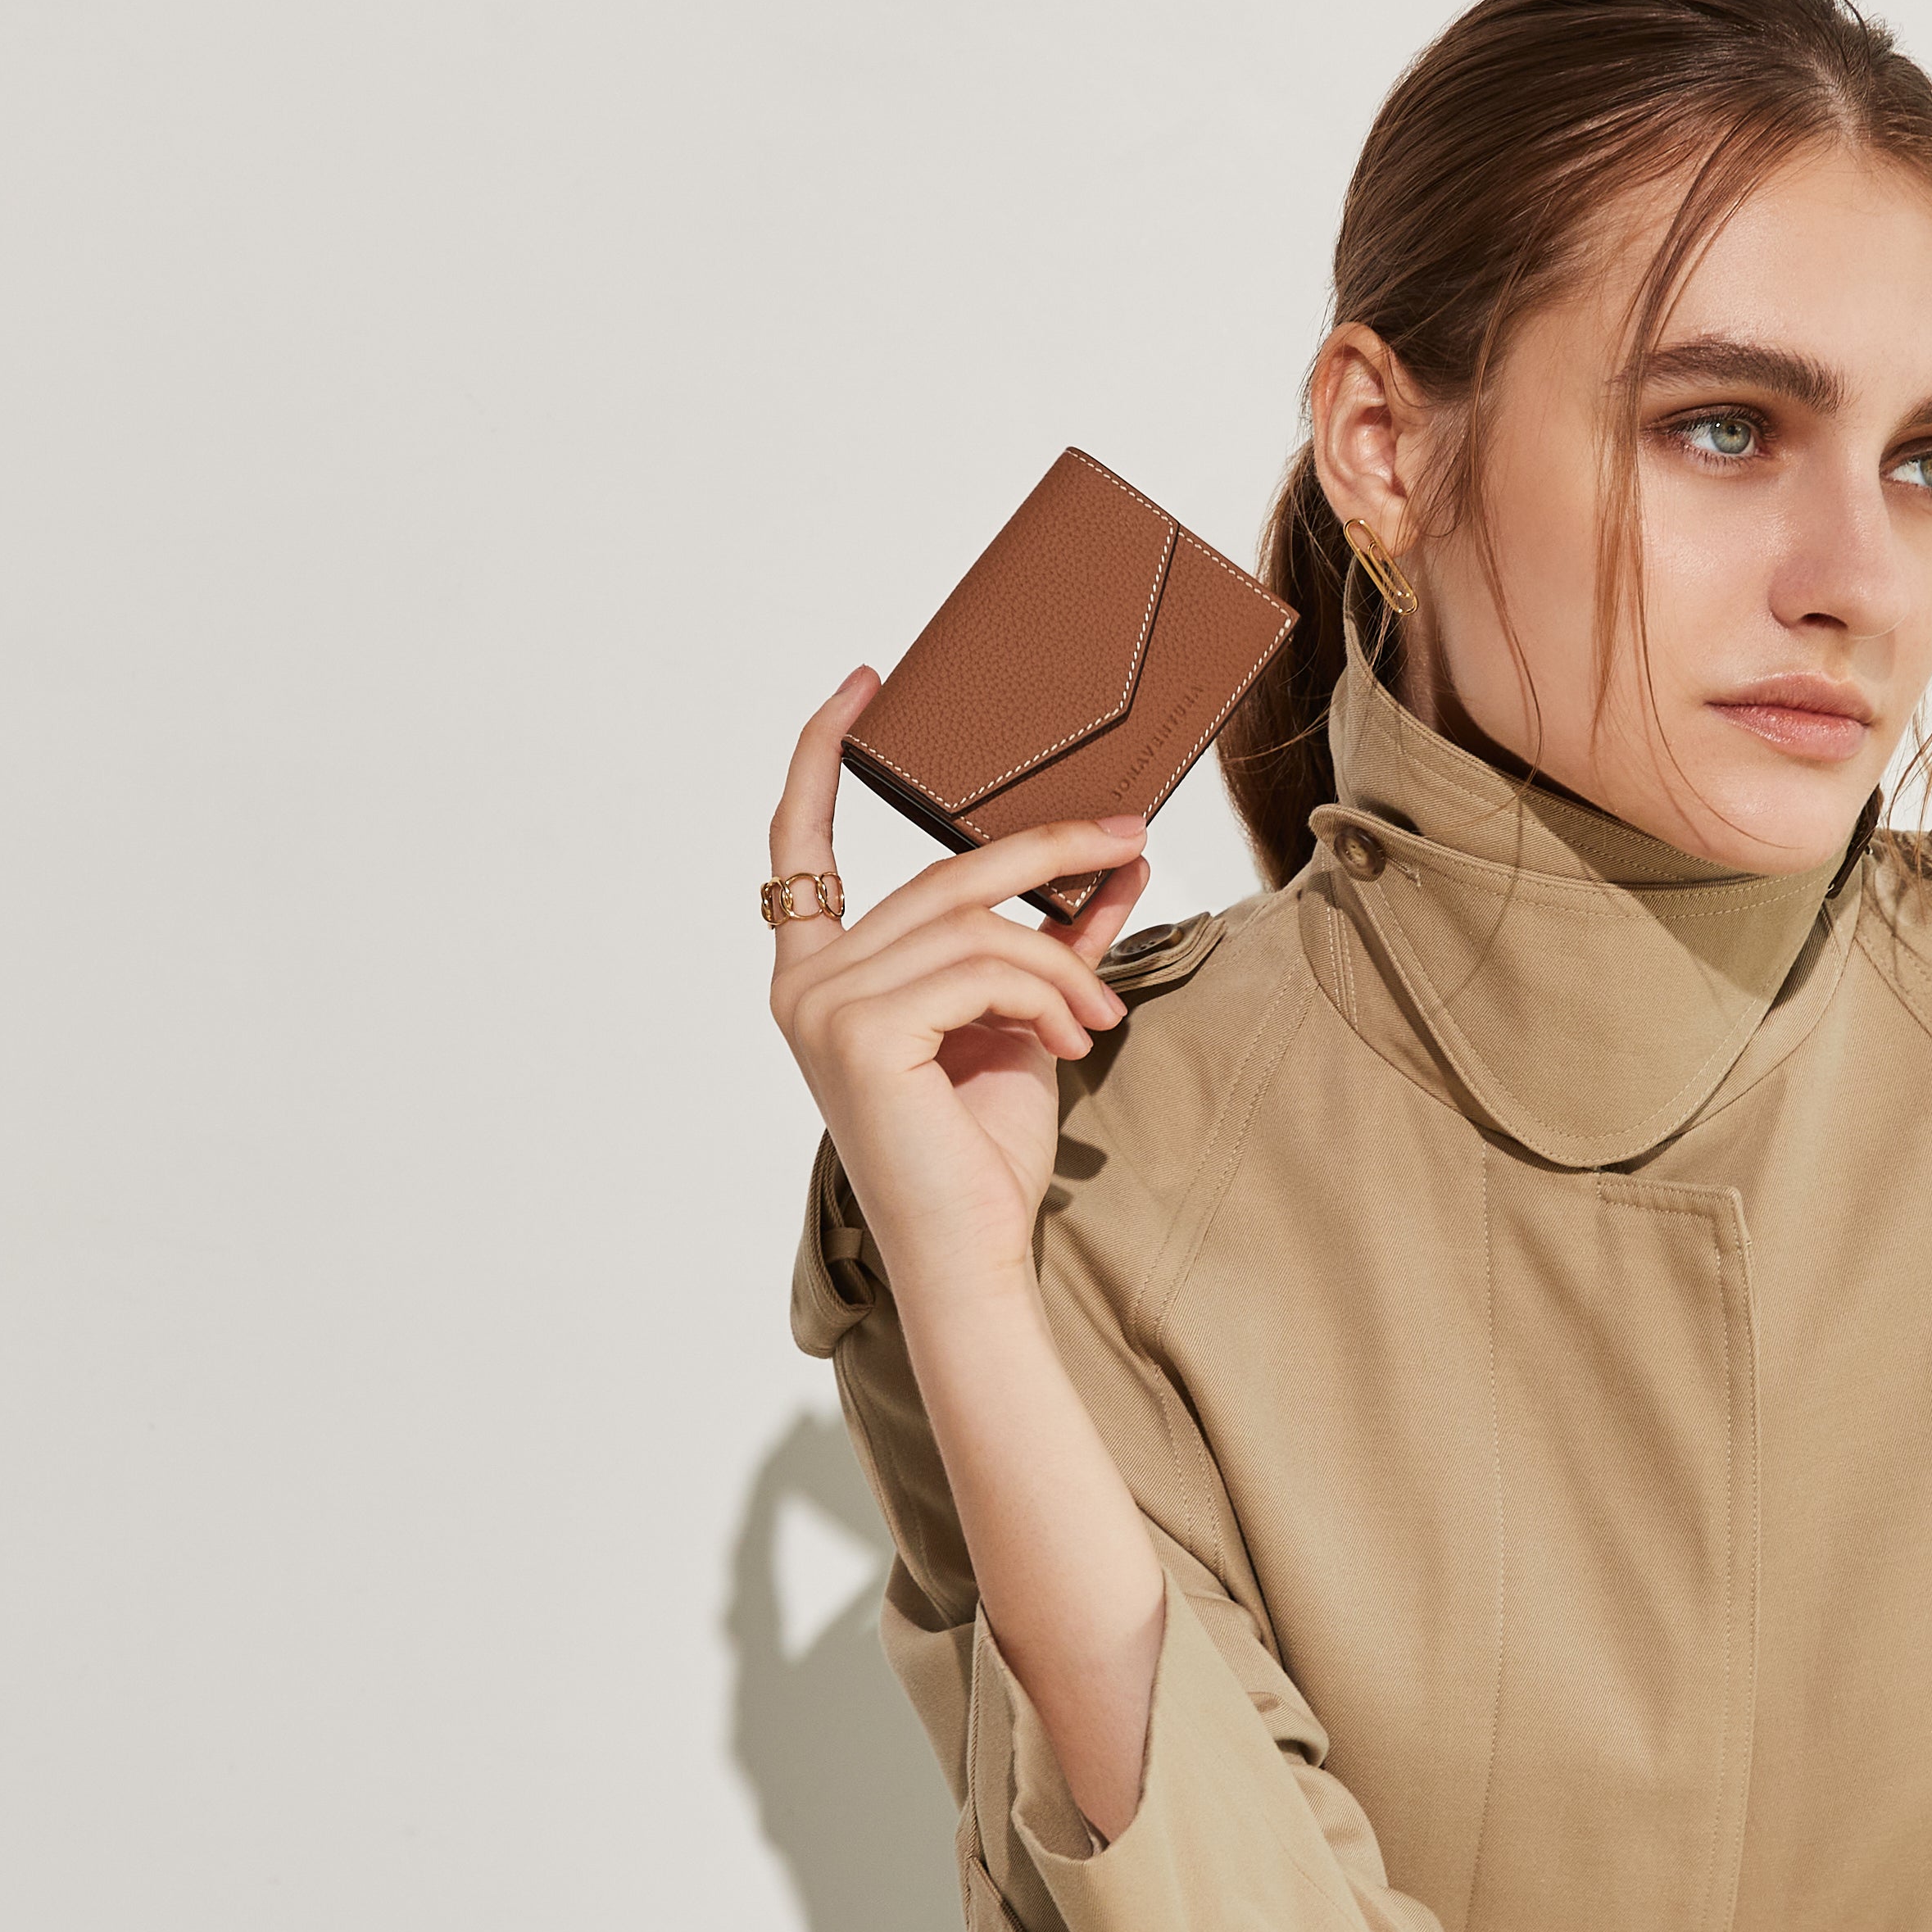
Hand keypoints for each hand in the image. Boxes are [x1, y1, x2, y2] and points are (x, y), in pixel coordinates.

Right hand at [764, 668, 1154, 1308]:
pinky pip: (983, 966)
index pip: (799, 840)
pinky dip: (1048, 994)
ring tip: (1098, 1019)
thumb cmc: (981, 1149)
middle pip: (940, 876)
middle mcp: (803, 983)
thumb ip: (1050, 939)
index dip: (825, 753)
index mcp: (819, 973)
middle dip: (1047, 851)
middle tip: (1132, 840)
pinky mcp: (861, 1030)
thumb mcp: (1021, 1017)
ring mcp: (822, 1005)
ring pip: (976, 925)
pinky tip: (1072, 1042)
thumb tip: (1115, 862)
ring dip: (1062, 964)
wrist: (973, 1248)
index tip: (864, 683)